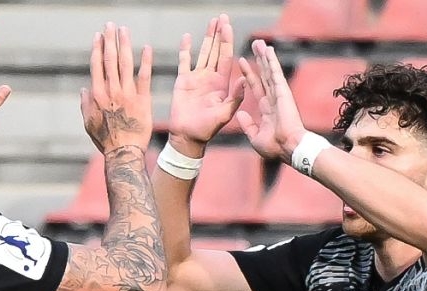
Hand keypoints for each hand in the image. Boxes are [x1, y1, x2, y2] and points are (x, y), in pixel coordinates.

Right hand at [81, 23, 153, 153]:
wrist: (124, 153)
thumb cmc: (105, 141)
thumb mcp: (89, 123)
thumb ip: (85, 104)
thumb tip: (83, 89)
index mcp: (97, 95)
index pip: (97, 66)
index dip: (97, 49)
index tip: (98, 36)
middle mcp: (111, 91)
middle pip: (110, 60)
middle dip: (110, 40)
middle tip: (111, 25)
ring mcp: (127, 94)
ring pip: (125, 63)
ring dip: (124, 44)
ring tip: (124, 30)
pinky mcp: (143, 100)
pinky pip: (144, 77)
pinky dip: (145, 61)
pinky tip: (146, 48)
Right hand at [168, 15, 243, 152]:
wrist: (187, 137)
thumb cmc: (207, 130)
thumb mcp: (225, 114)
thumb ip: (234, 97)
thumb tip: (243, 79)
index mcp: (222, 84)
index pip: (226, 57)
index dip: (227, 41)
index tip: (228, 26)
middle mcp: (211, 78)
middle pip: (216, 51)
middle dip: (219, 34)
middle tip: (222, 17)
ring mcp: (197, 78)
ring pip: (203, 52)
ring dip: (207, 37)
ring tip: (211, 21)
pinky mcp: (183, 81)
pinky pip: (184, 61)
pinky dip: (185, 49)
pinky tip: (187, 37)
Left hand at [234, 40, 305, 162]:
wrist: (288, 148)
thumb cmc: (275, 147)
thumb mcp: (255, 137)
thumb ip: (248, 125)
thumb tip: (240, 113)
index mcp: (266, 109)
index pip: (256, 87)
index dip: (249, 74)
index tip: (242, 62)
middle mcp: (273, 98)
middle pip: (263, 74)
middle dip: (259, 59)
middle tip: (255, 44)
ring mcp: (279, 94)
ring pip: (269, 71)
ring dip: (264, 56)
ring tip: (259, 42)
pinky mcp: (283, 92)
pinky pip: (275, 73)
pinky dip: (271, 61)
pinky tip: (268, 50)